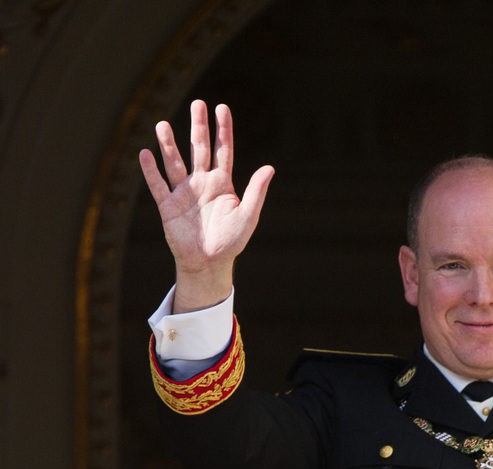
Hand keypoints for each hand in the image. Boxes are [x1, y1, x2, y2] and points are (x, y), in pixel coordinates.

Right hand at [139, 100, 273, 311]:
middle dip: (198, 127)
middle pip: (199, 149)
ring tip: (163, 124)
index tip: (222, 108)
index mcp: (221, 184)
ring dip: (169, 145)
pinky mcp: (168, 206)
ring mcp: (183, 193)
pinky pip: (158, 185)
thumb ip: (257, 192)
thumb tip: (270, 168)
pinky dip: (151, 171)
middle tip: (198, 104)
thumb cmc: (231, 241)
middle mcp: (201, 183)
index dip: (223, 130)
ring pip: (175, 163)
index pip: (223, 151)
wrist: (210, 263)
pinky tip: (144, 153)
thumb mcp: (248, 216)